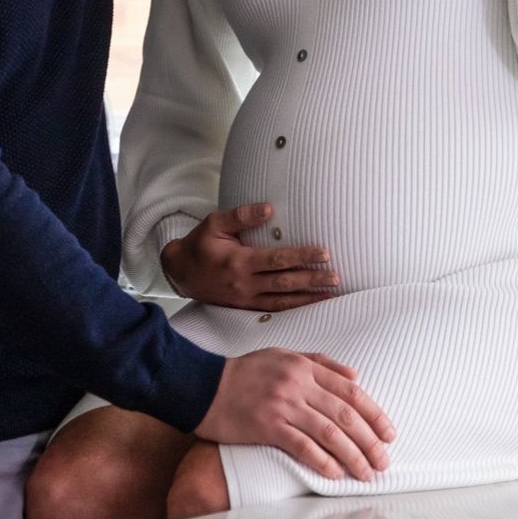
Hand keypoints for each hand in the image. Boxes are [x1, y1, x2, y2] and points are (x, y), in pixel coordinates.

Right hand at [160, 204, 337, 310]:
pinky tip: (309, 305)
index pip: (278, 260)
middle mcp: (245, 284)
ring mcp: (246, 299)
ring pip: (283, 301)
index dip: (302, 256)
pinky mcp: (246, 308)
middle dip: (313, 280)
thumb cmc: (199, 244)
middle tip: (336, 277)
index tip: (324, 253)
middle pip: (285, 283)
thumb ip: (241, 215)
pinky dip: (294, 309)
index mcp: (239, 262)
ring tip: (331, 294)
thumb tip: (269, 208)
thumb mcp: (215, 223)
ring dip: (309, 298)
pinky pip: (274, 310)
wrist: (181, 273)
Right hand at [195, 349, 393, 481]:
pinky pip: (303, 446)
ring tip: (366, 473)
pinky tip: (336, 474)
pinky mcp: (267, 425)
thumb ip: (320, 363)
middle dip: (370, 441)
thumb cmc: (245, 372)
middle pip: (345, 413)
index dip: (374, 413)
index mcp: (303, 365)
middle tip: (384, 461)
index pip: (350, 391)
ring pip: (329, 432)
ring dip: (353, 456)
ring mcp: (282, 404)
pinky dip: (323, 461)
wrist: (204, 384)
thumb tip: (356, 376)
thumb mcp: (283, 355)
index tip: (389, 433)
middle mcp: (296, 383)